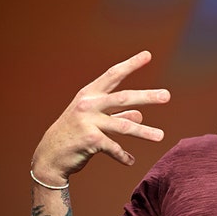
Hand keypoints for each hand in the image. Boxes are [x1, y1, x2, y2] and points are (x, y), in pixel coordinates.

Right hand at [31, 50, 170, 185]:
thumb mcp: (94, 119)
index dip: (131, 64)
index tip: (148, 55)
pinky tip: (130, 161)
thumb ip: (117, 114)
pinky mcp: (90, 140)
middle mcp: (88, 104)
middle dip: (147, 96)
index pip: (113, 75)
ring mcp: (88, 122)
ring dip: (144, 132)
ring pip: (123, 126)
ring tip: (161, 136)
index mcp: (90, 94)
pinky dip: (123, 156)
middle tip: (167, 96)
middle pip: (123, 98)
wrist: (49, 157)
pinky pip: (114, 148)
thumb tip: (140, 113)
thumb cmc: (74, 134)